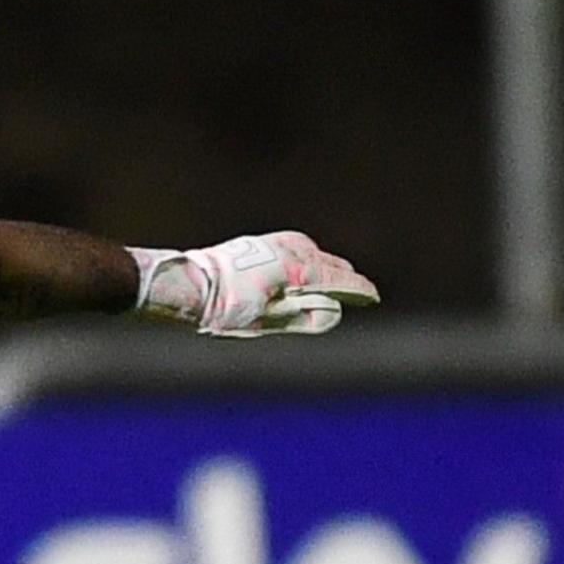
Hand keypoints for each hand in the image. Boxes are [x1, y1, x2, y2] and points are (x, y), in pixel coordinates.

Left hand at [130, 232, 379, 337]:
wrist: (191, 283)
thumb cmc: (227, 307)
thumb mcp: (270, 321)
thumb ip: (305, 318)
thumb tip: (333, 312)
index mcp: (298, 268)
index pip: (339, 279)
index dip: (358, 290)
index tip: (372, 297)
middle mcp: (291, 249)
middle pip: (331, 263)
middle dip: (345, 279)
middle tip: (357, 294)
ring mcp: (277, 242)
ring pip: (315, 254)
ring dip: (326, 268)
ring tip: (334, 284)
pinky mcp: (263, 242)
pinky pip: (298, 249)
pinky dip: (308, 261)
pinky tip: (304, 271)